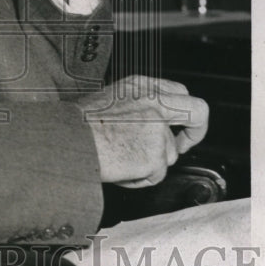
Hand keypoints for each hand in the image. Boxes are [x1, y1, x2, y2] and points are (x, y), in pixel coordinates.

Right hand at [79, 76, 208, 187]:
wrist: (66, 141)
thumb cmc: (77, 125)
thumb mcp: (110, 100)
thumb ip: (137, 107)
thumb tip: (151, 126)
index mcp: (141, 86)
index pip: (181, 93)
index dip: (183, 113)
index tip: (177, 126)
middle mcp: (154, 102)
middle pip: (198, 112)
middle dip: (197, 132)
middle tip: (185, 145)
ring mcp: (158, 128)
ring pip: (169, 154)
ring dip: (148, 163)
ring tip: (120, 160)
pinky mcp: (156, 154)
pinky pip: (155, 175)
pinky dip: (138, 178)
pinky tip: (119, 169)